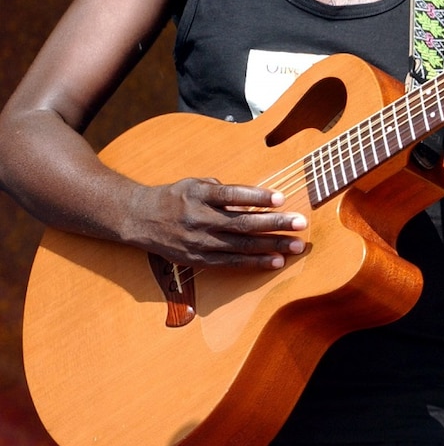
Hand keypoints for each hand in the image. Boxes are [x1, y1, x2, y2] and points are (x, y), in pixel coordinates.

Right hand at [127, 177, 306, 269]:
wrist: (140, 219)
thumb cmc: (175, 197)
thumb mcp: (195, 183)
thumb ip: (223, 189)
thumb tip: (254, 198)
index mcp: (200, 194)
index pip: (232, 194)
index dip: (257, 197)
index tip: (281, 198)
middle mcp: (200, 218)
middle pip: (243, 222)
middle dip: (275, 224)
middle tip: (300, 223)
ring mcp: (200, 241)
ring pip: (241, 245)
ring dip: (271, 245)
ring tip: (295, 245)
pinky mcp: (200, 258)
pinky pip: (232, 262)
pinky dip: (255, 262)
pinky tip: (275, 261)